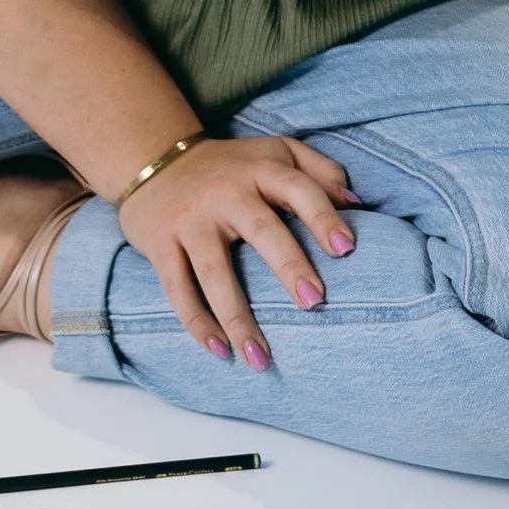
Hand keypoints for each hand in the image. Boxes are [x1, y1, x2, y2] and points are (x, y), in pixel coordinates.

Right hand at [111, 134, 359, 364]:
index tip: (346, 249)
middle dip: (288, 265)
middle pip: (260, 229)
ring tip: (260, 357)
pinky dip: (196, 322)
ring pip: (214, 272)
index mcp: (261, 170)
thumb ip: (319, 170)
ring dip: (237, 317)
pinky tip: (219, 350)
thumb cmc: (231, 166)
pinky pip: (178, 289)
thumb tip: (356, 202)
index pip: (297, 189)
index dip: (322, 216)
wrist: (153, 161)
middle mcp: (225, 193)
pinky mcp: (161, 245)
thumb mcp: (277, 151)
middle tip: (313, 301)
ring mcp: (191, 221)